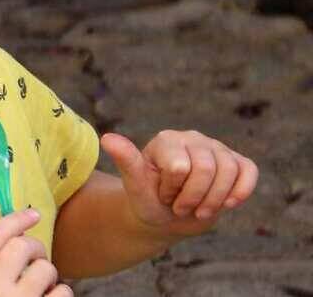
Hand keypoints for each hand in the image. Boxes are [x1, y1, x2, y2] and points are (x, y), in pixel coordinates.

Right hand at [0, 209, 71, 296]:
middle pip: (22, 245)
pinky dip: (60, 292)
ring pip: (46, 268)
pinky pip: (63, 291)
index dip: (16, 220)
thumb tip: (17, 235)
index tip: (33, 214)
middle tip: (36, 259)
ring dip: (48, 274)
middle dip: (35, 248)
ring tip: (41, 286)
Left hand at [101, 131, 258, 236]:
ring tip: (197, 208)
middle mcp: (194, 138)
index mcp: (167, 140)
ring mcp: (217, 149)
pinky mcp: (237, 162)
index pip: (180, 167)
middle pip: (207, 170)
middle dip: (193, 198)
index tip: (162, 194)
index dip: (173, 190)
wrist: (167, 216)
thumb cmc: (148, 200)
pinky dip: (240, 192)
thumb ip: (127, 162)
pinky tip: (227, 204)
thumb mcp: (135, 186)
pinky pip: (249, 172)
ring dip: (214, 201)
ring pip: (229, 172)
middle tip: (180, 206)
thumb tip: (107, 138)